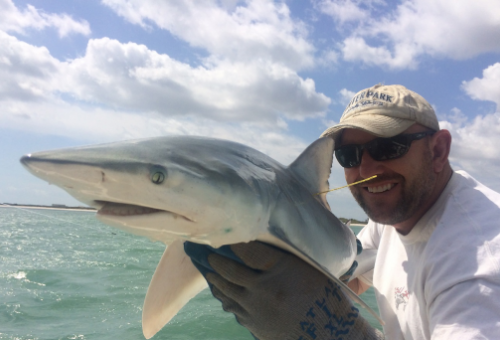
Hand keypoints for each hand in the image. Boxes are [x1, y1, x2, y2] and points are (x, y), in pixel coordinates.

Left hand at [184, 241, 382, 339]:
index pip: (247, 249)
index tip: (223, 232)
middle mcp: (264, 288)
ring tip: (206, 267)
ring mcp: (256, 309)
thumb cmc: (326, 297)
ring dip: (214, 277)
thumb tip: (263, 240)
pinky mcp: (254, 324)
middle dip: (215, 258)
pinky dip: (224, 296)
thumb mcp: (312, 268)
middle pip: (230, 269)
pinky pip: (232, 307)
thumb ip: (287, 255)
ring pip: (226, 289)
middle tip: (204, 249)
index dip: (233, 240)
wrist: (330, 335)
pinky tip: (220, 291)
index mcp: (281, 269)